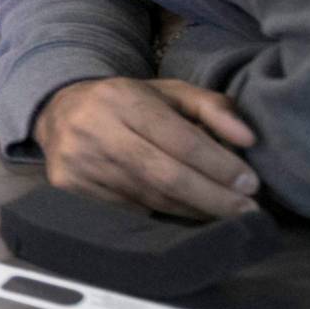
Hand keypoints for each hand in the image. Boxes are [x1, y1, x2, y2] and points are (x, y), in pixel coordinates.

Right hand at [33, 77, 261, 219]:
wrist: (58, 111)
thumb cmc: (126, 103)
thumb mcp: (168, 93)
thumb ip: (212, 107)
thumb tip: (248, 139)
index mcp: (123, 99)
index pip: (180, 139)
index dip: (218, 165)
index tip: (250, 183)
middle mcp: (96, 130)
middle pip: (166, 176)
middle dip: (213, 197)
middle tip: (247, 210)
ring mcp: (78, 162)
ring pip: (150, 198)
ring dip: (193, 210)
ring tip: (225, 213)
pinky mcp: (68, 187)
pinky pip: (129, 210)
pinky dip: (163, 215)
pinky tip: (186, 214)